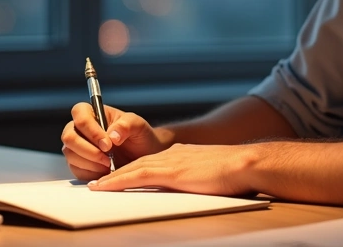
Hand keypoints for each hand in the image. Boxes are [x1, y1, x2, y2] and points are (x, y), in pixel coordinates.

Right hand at [60, 103, 170, 181]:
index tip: (108, 144)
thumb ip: (126, 125)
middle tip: (108, 158)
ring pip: (70, 154)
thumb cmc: (138, 137)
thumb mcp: (138, 126)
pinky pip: (76, 169)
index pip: (79, 114)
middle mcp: (80, 129)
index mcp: (92, 113)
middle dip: (89, 150)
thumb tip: (112, 135)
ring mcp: (77, 147)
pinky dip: (91, 173)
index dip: (91, 130)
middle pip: (69, 137)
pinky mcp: (78, 164)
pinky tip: (105, 172)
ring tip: (109, 165)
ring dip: (91, 163)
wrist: (142, 157)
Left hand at [86, 143, 261, 196]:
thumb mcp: (212, 172)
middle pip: (138, 163)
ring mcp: (171, 162)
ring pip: (133, 169)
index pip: (152, 162)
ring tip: (96, 186)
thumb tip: (195, 185)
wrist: (246, 163)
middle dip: (117, 172)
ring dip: (112, 178)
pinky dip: (118, 181)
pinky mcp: (171, 172)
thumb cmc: (237, 172)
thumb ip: (198, 177)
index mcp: (183, 155)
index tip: (121, 176)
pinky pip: (137, 176)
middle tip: (99, 182)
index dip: (134, 169)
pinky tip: (106, 187)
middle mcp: (173, 154)